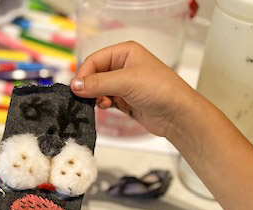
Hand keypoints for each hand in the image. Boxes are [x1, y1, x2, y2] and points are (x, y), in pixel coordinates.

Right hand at [70, 41, 195, 138]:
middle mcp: (124, 66)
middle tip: (86, 99)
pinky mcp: (126, 101)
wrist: (176, 114)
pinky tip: (106, 107)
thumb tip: (75, 85)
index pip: (95, 60)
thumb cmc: (160, 89)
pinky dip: (103, 105)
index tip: (76, 89)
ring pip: (99, 89)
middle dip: (90, 87)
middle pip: (95, 75)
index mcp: (125, 52)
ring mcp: (125, 85)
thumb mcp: (126, 81)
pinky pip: (106, 101)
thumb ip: (98, 83)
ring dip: (96, 97)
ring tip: (102, 104)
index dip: (84, 74)